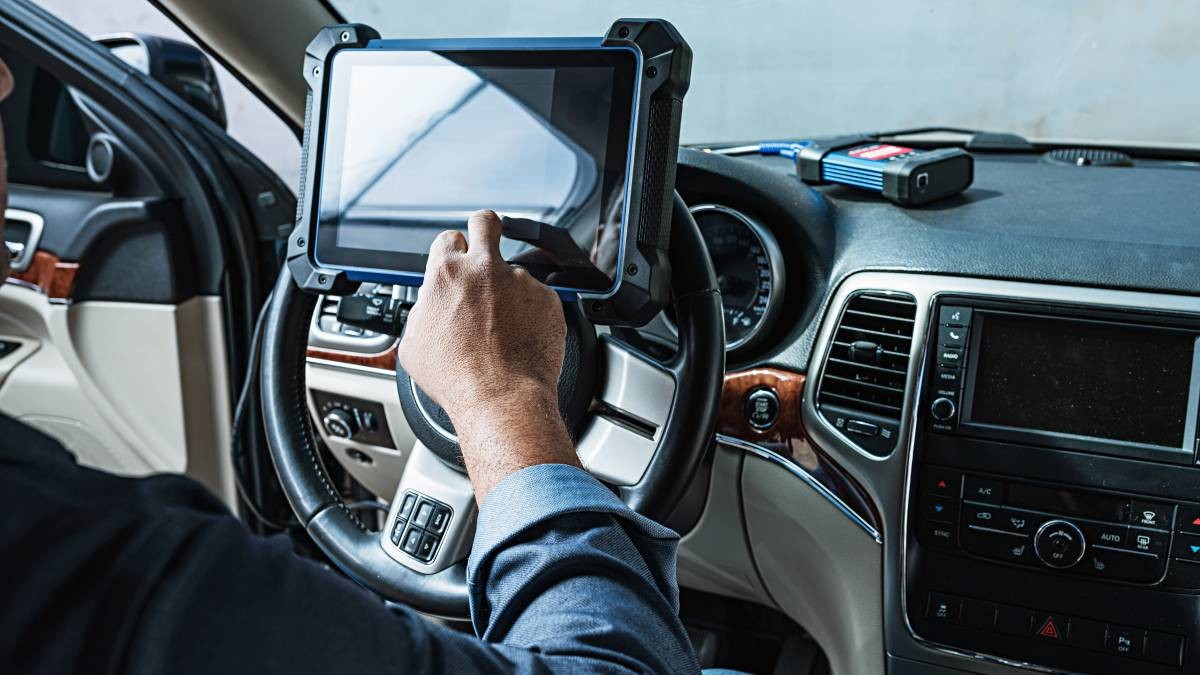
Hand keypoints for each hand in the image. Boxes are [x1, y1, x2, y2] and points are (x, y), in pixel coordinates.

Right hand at [398, 210, 578, 502]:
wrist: (500, 398)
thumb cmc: (458, 379)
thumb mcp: (415, 345)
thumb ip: (424, 311)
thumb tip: (430, 307)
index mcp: (446, 274)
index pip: (448, 238)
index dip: (452, 251)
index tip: (457, 262)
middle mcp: (485, 269)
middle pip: (486, 222)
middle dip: (485, 229)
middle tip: (486, 247)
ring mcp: (520, 282)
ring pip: (515, 272)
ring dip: (510, 291)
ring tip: (505, 327)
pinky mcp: (548, 298)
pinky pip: (538, 298)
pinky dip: (532, 313)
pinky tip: (522, 337)